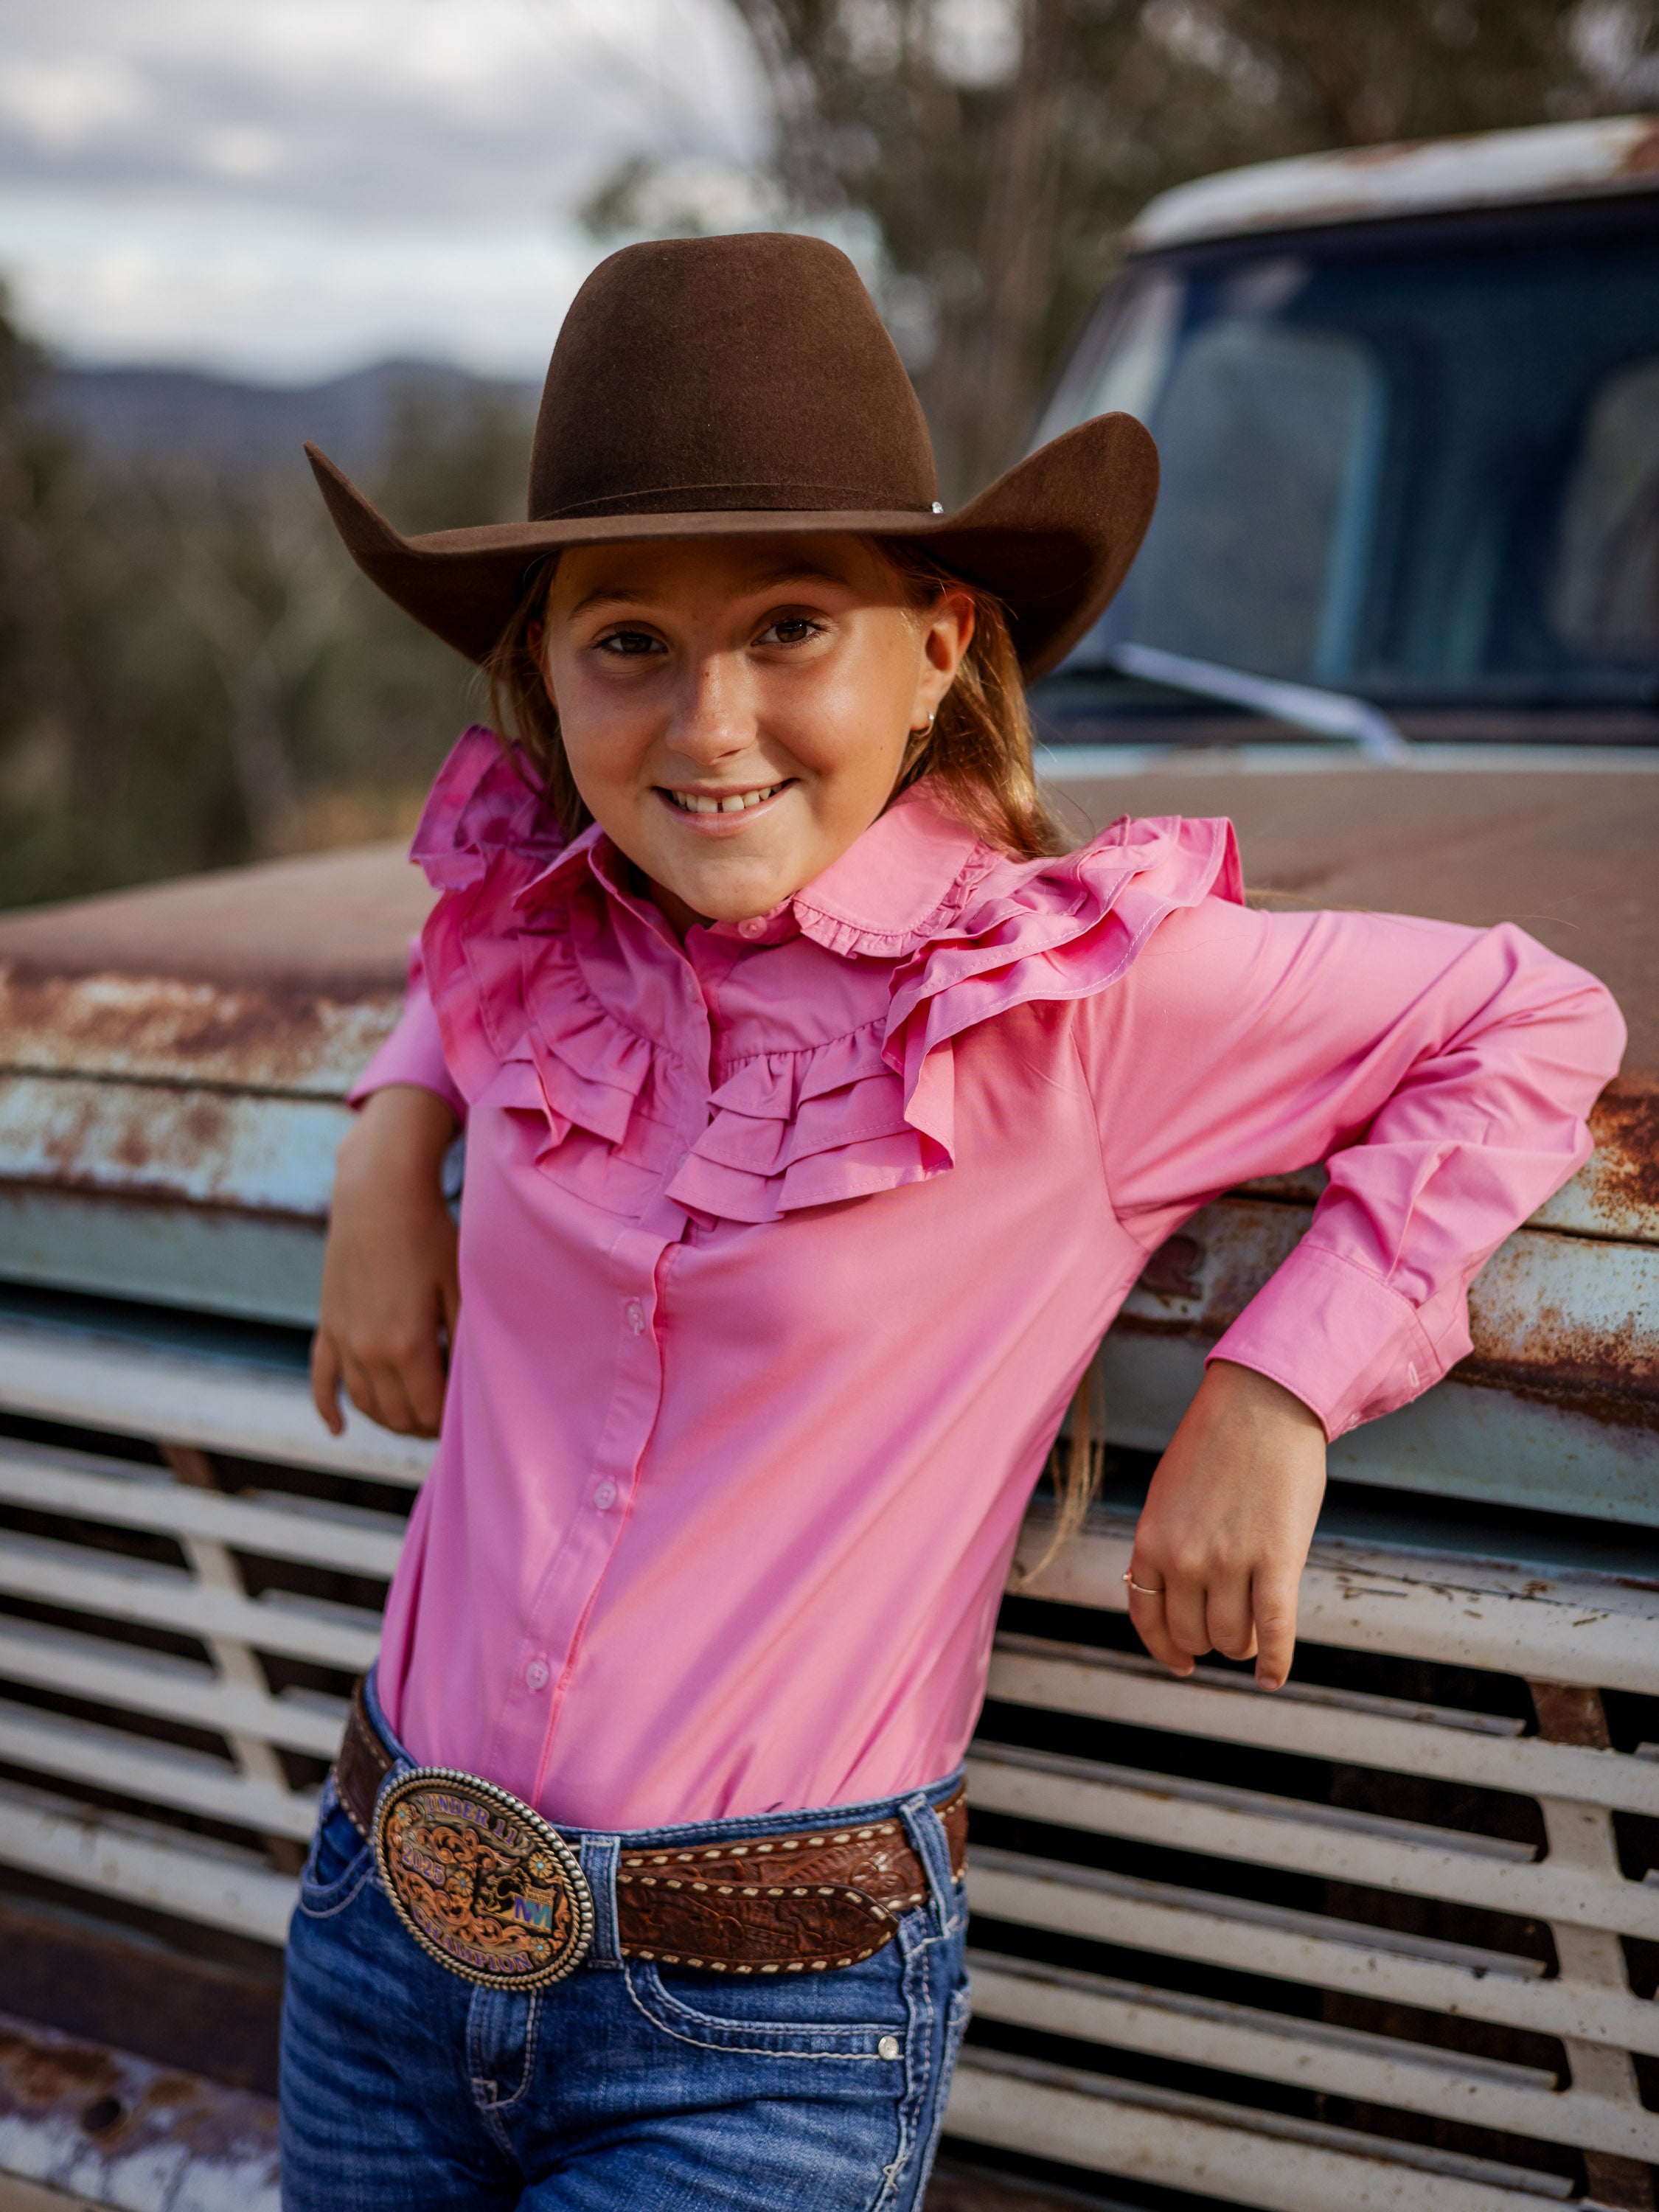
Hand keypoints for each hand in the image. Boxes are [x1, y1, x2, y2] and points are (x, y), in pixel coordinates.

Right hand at [310, 1085, 461, 1438]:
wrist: (378, 1192)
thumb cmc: (430, 1234)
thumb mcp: (460, 1287)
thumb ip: (464, 1340)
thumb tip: (471, 1384)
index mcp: (406, 1345)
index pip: (427, 1411)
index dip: (448, 1424)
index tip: (466, 1419)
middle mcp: (367, 1350)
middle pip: (396, 1415)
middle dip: (423, 1426)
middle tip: (446, 1420)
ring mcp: (343, 1339)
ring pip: (364, 1403)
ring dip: (389, 1419)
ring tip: (414, 1419)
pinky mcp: (328, 1324)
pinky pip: (321, 1378)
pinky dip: (328, 1407)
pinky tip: (339, 1428)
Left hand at [1125, 1358, 1325, 1690]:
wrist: (1262, 1403)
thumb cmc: (1218, 1445)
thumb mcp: (1170, 1495)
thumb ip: (1167, 1545)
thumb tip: (1176, 1600)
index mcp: (1150, 1539)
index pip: (1147, 1618)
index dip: (1165, 1648)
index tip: (1182, 1662)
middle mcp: (1183, 1558)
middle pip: (1193, 1635)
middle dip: (1212, 1640)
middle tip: (1232, 1628)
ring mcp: (1228, 1562)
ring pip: (1231, 1639)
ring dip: (1244, 1644)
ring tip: (1257, 1631)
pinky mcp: (1276, 1561)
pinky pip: (1275, 1632)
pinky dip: (1275, 1663)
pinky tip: (1273, 1679)